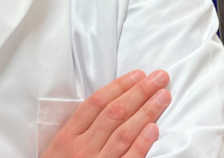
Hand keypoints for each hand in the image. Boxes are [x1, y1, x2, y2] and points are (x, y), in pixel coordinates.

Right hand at [42, 69, 171, 157]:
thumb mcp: (60, 149)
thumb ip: (81, 129)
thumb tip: (112, 103)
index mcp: (67, 137)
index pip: (96, 103)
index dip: (120, 86)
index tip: (139, 74)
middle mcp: (81, 148)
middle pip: (114, 113)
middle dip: (140, 92)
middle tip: (160, 78)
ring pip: (124, 132)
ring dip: (147, 111)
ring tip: (163, 96)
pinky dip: (142, 143)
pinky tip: (154, 128)